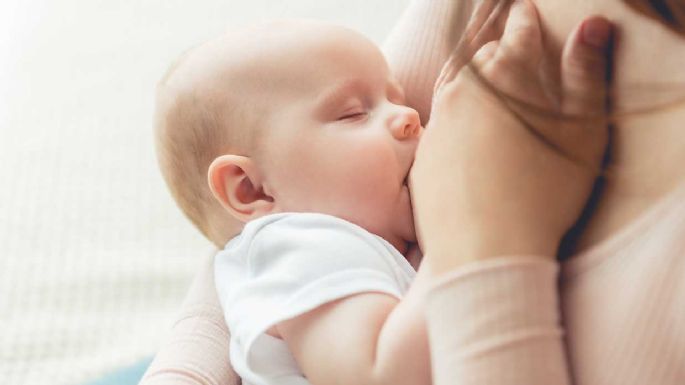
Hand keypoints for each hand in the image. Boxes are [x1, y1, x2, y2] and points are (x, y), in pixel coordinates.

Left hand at [409, 0, 613, 272]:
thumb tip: (592, 27)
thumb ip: (586, 76)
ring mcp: (438, 122)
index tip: (527, 13)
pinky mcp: (423, 152)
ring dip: (472, 76)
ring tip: (484, 77)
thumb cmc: (544, 195)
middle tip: (510, 47)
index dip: (527, 21)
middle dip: (500, 49)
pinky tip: (463, 126)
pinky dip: (453, 115)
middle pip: (483, 57)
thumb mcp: (583, 135)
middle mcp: (464, 91)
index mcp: (508, 77)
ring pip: (455, 84)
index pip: (519, 33)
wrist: (483, 250)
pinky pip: (439, 121)